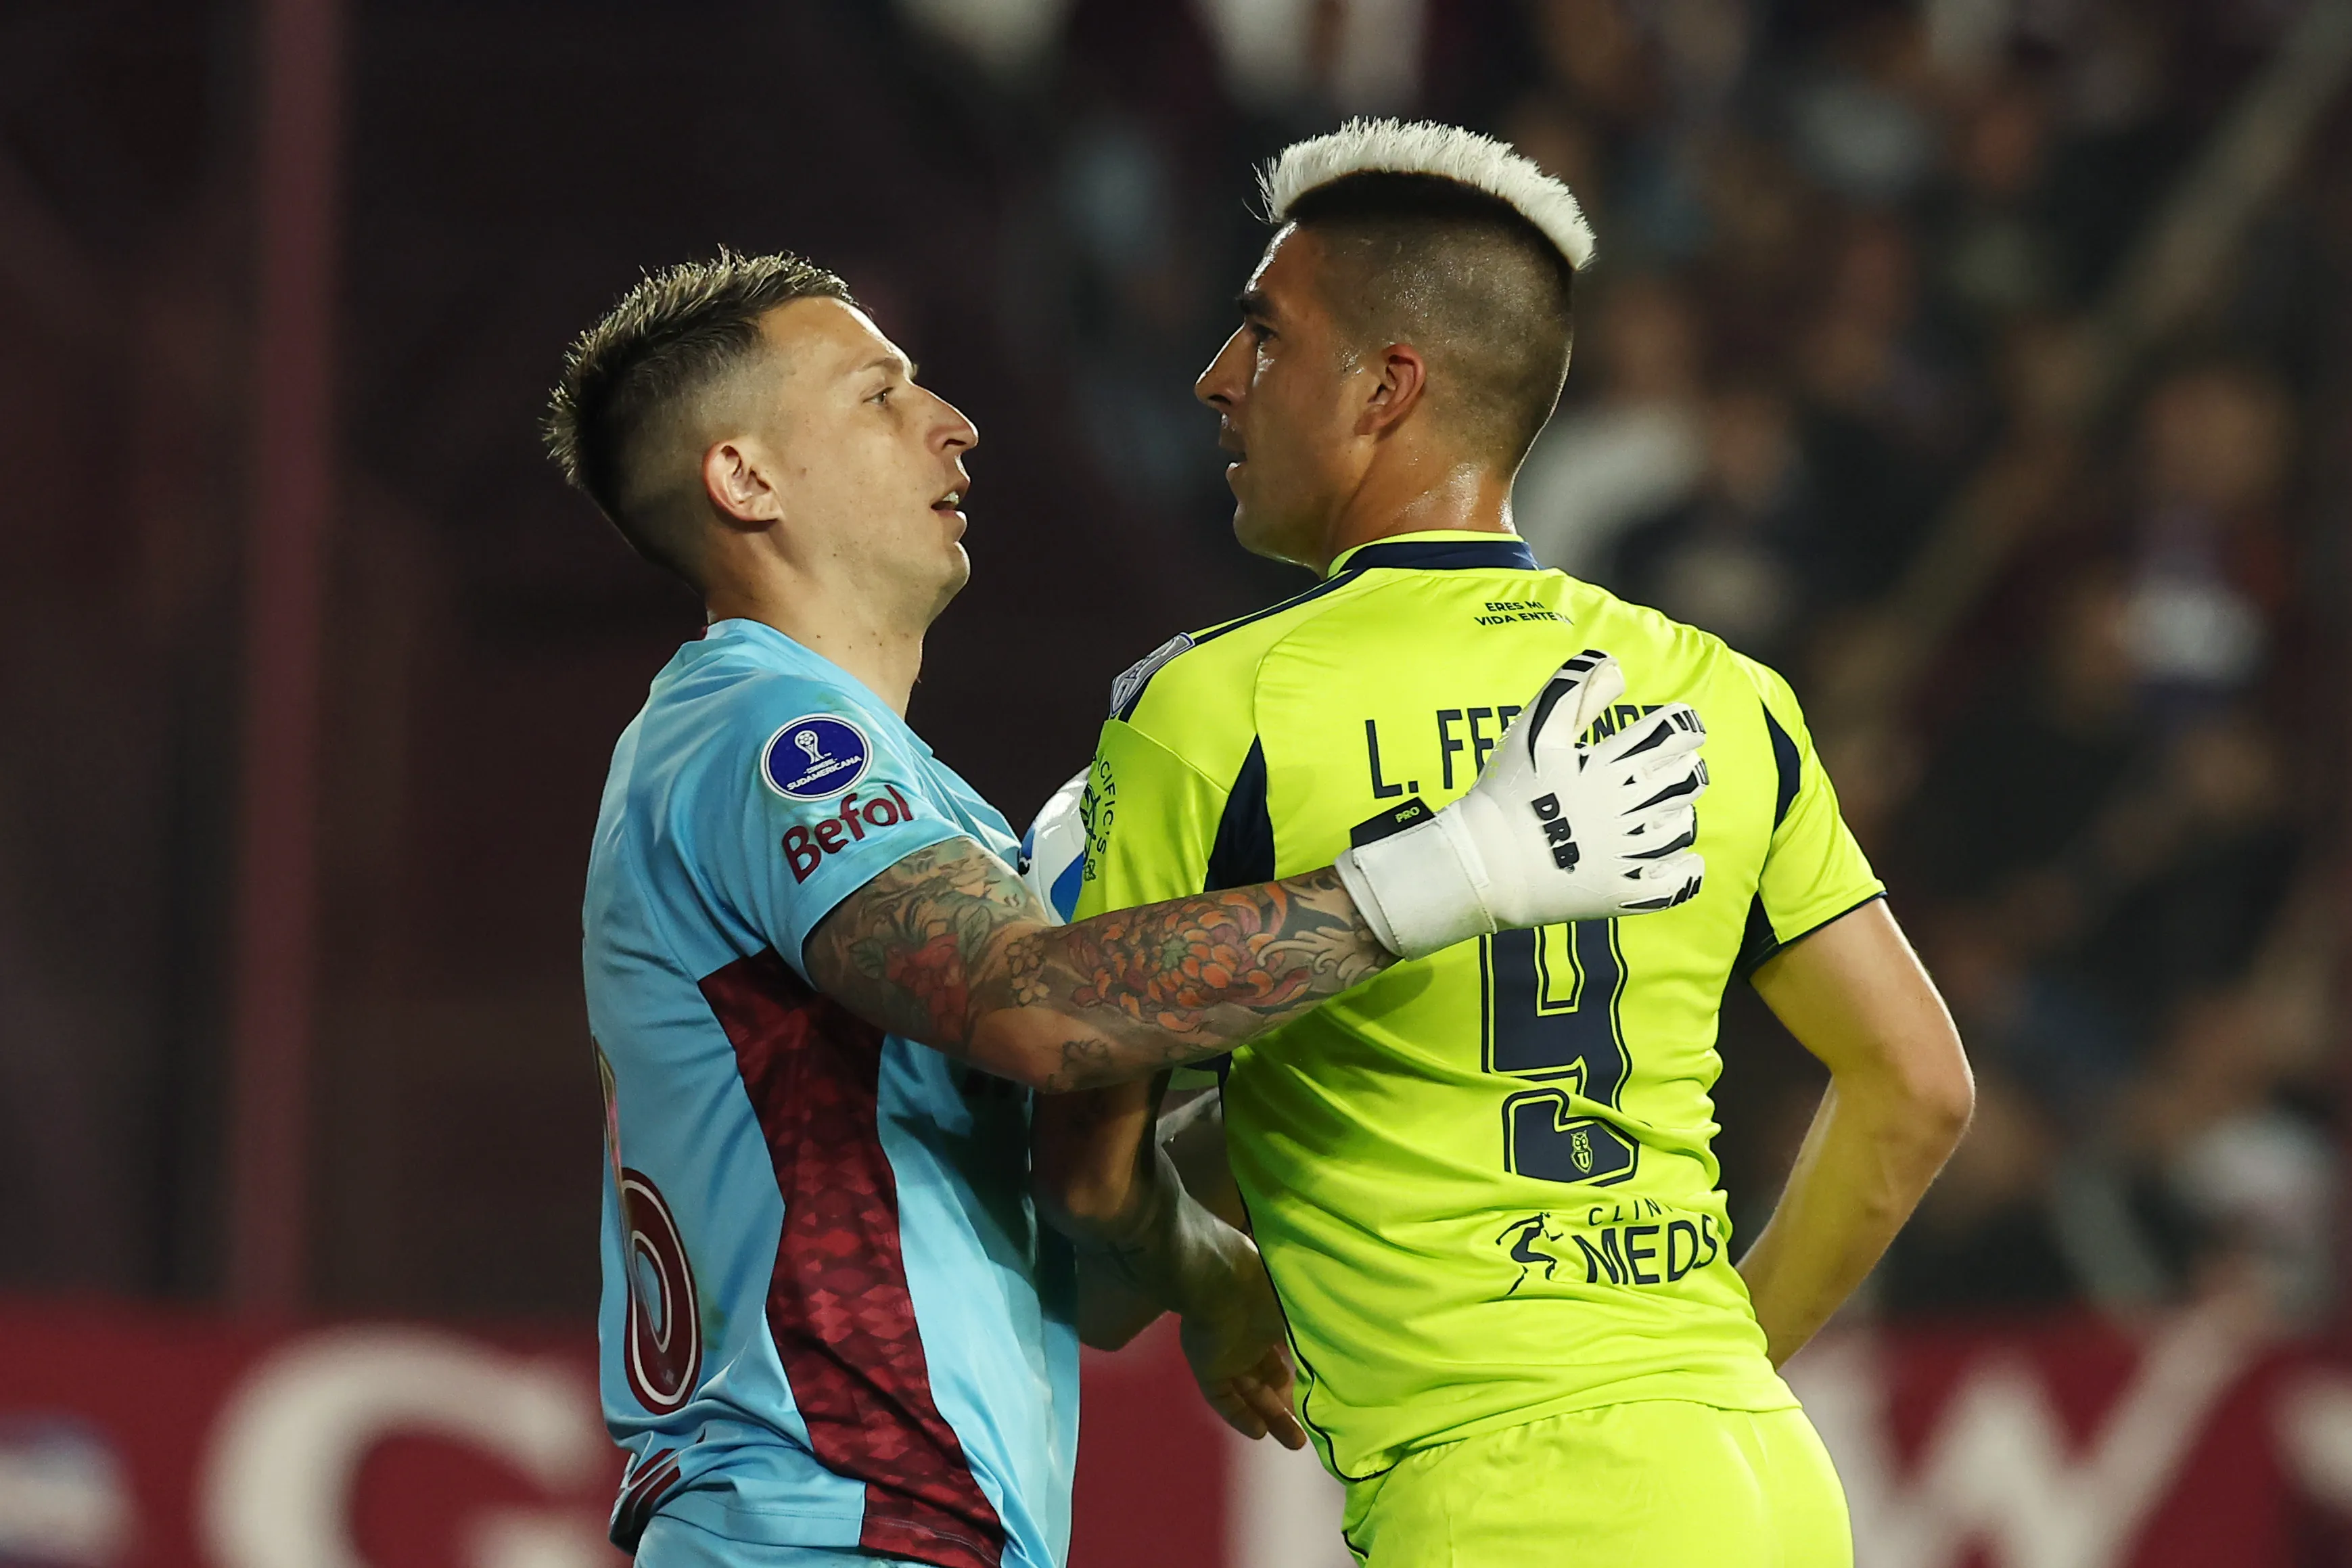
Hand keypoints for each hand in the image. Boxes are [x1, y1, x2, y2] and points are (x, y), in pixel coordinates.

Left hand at [1177, 1244, 1306, 1450]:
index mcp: (1268, 1318)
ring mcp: (1225, 1354)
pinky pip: (1222, 1398)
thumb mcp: (1302, 1313)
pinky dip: (1239, 1416)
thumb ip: (1318, 1334)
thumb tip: (1351, 1347)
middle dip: (1287, 1406)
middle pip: (1267, 1379)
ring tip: (1296, 1444)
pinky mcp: (1206, 1367)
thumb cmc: (1268, 1290)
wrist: (1221, 1281)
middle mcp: (1247, 1338)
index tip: (1319, 1397)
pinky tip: (1259, 1433)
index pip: (1283, 1354)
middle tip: (1309, 1433)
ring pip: (1248, 1392)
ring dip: (1270, 1417)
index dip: (1299, 1376)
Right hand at [1334, 650, 1707, 958]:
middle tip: (1667, 766)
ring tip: (1658, 808)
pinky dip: (1686, 867)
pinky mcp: (1626, 893)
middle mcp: (1629, 809)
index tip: (1677, 726)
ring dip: (1679, 811)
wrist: (1483, 864)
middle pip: (1687, 779)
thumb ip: (1573, 692)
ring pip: (1684, 826)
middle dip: (1684, 766)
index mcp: (1609, 767)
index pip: (1672, 733)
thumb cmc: (1506, 791)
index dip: (1683, 724)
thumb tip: (1614, 666)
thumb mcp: (1533, 731)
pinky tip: (1679, 858)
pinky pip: (1679, 882)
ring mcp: (1630, 855)